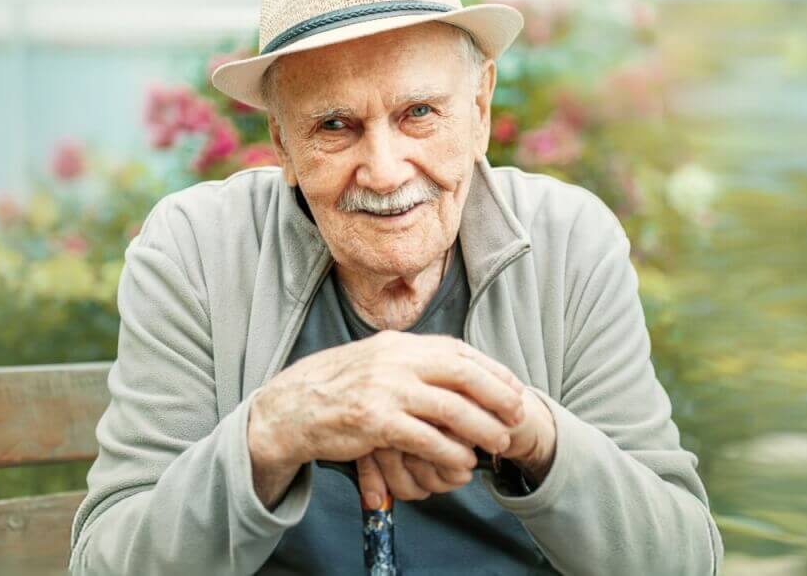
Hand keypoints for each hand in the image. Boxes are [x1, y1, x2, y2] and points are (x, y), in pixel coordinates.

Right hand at [244, 331, 524, 505]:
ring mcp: (385, 389)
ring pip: (450, 408)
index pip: (457, 351)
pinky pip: (425, 438)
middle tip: (516, 415)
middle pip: (462, 374)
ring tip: (498, 443)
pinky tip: (462, 462)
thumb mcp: (375, 360)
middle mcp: (395, 360)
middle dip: (496, 395)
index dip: (491, 370)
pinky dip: (449, 451)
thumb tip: (455, 365)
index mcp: (399, 343)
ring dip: (481, 428)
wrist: (290, 408)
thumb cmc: (337, 387)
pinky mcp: (375, 420)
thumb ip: (411, 361)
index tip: (513, 387)